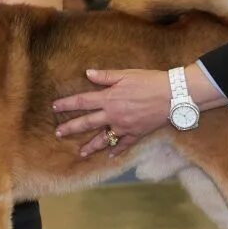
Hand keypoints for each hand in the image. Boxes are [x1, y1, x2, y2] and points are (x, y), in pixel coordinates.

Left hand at [52, 64, 227, 157]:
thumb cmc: (150, 81)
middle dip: (71, 128)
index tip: (55, 107)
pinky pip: (124, 145)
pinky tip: (110, 155)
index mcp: (109, 98)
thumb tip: (88, 73)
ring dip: (91, 146)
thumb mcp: (127, 74)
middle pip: (88, 123)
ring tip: (80, 153)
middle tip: (58, 134)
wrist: (173, 95)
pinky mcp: (136, 133)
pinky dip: (116, 150)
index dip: (67, 104)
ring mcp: (124, 127)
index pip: (83, 101)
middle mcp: (113, 115)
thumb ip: (106, 76)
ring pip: (103, 138)